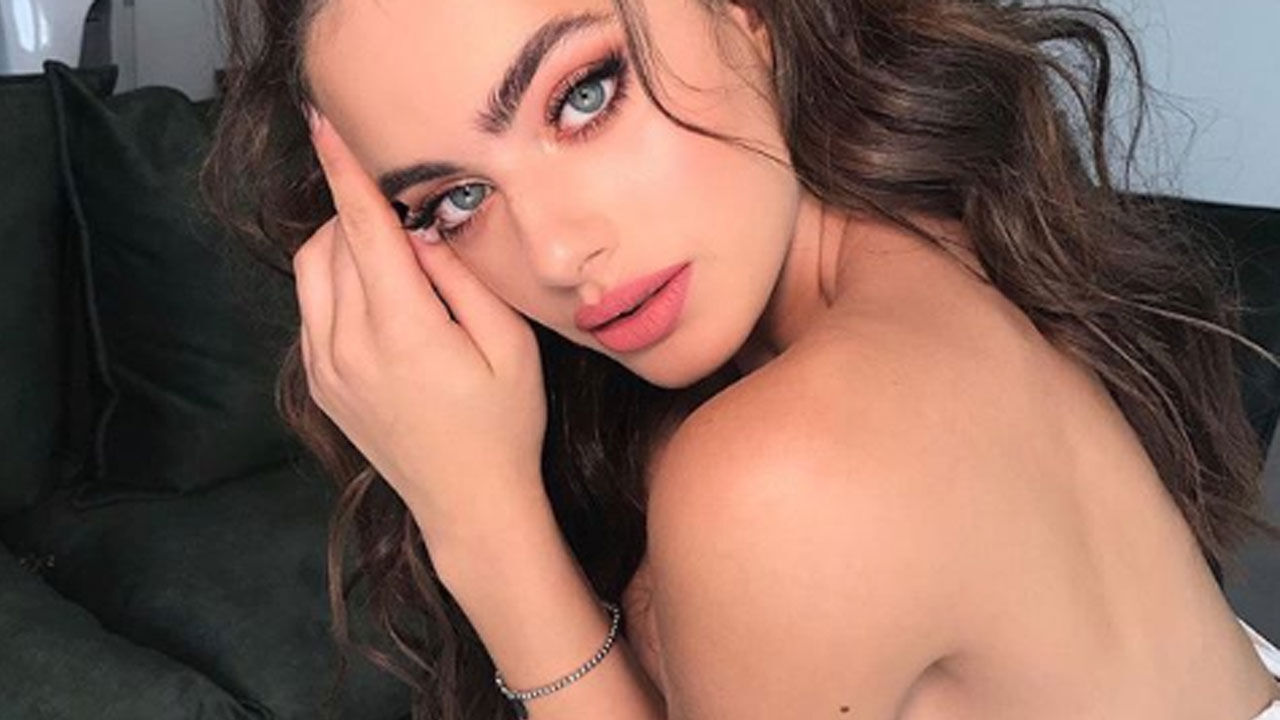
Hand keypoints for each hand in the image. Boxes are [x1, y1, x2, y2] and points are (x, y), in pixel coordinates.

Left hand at [294, 107, 548, 537]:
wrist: (469, 505)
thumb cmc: (504, 425)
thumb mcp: (510, 347)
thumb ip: (462, 279)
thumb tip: (423, 230)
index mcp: (401, 333)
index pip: (362, 230)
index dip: (345, 171)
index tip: (325, 123)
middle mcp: (348, 347)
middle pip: (331, 242)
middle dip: (360, 211)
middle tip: (411, 216)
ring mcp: (325, 367)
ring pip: (311, 271)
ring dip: (343, 243)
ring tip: (396, 255)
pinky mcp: (318, 382)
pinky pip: (311, 308)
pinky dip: (336, 281)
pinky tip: (382, 299)